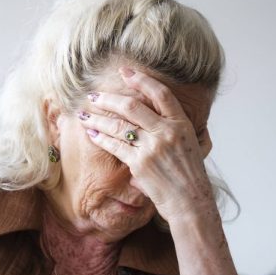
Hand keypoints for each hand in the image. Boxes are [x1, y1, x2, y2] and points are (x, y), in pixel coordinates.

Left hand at [79, 67, 215, 222]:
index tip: (125, 72)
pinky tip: (92, 133)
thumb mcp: (191, 145)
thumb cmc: (189, 176)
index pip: (160, 93)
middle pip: (132, 106)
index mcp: (181, 124)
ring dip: (98, 118)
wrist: (190, 201)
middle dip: (108, 99)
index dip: (141, 80)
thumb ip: (175, 129)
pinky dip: (101, 138)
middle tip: (93, 95)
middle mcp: (167, 132)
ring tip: (84, 114)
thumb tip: (157, 115)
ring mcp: (153, 147)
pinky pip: (115, 146)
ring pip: (119, 125)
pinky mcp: (140, 163)